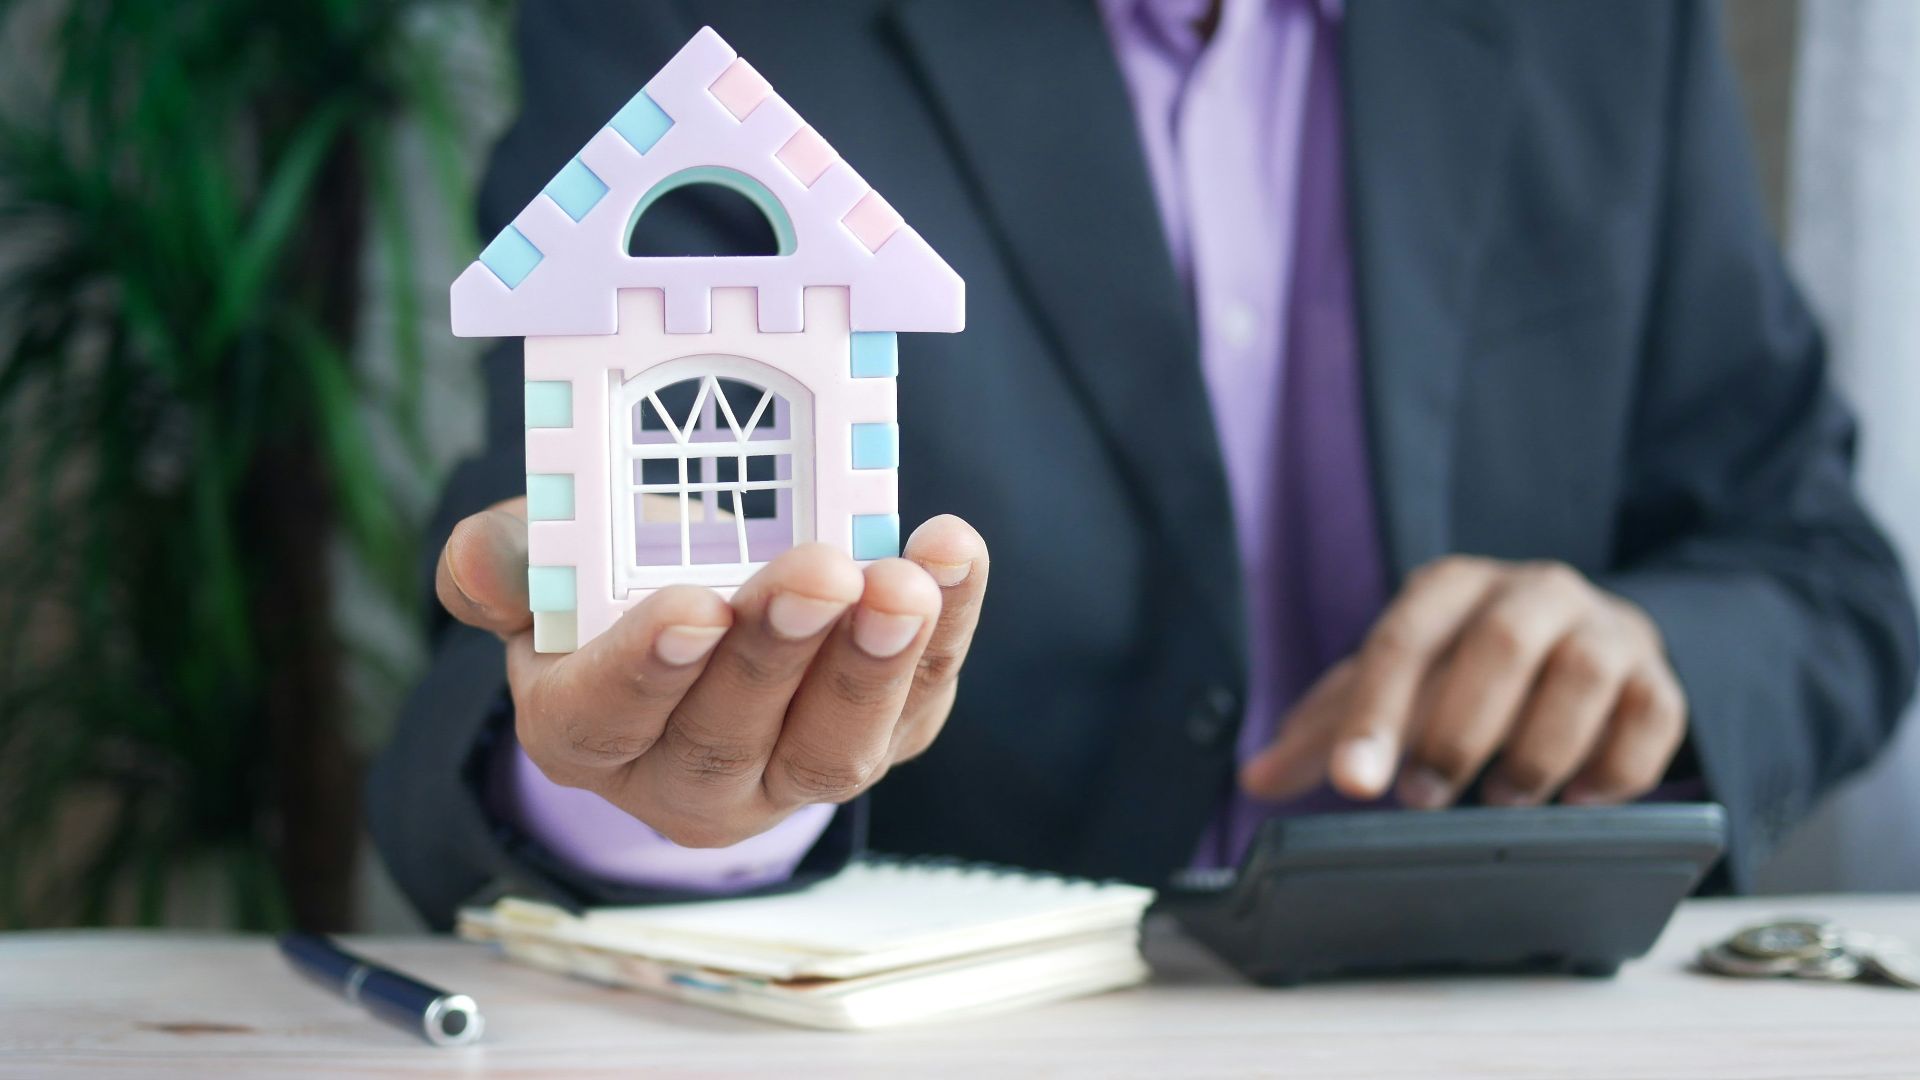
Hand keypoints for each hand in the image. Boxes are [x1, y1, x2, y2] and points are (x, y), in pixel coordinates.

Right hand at [436, 497, 988, 846]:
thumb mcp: (542, 566)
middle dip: (779, 654)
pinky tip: (953, 555)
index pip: (607, 718)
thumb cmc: (610, 585)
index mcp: (585, 732)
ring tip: (903, 582)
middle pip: (729, 736)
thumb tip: (483, 559)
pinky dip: (946, 630)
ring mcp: (791, 773)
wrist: (701, 609)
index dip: (650, 668)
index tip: (695, 607)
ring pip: (833, 748)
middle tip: (820, 572)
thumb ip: (505, 561)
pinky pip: (918, 700)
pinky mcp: (880, 739)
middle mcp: (687, 777)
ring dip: (874, 663)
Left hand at [1240, 556, 1685, 809]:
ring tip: (1505, 800)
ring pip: (1582, 675)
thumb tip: (1255, 778)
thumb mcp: (1397, 686)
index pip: (1403, 642)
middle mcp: (1533, 591)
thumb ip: (1329, 730)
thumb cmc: (1468, 668)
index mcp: (1451, 587)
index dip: (1375, 715)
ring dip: (1538, 750)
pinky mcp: (1658, 677)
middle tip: (1425, 800)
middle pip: (1499, 645)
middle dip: (1458, 731)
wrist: (1585, 641)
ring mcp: (1604, 630)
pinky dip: (1615, 768)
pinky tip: (1578, 800)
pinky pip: (1652, 716)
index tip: (1354, 784)